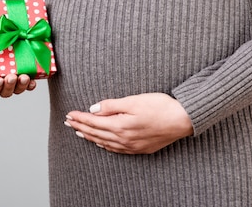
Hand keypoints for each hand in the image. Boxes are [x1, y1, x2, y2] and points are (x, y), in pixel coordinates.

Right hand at [0, 22, 35, 96]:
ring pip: (18, 89)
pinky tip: (32, 80)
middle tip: (11, 76)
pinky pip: (31, 82)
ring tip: (24, 77)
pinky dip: (31, 84)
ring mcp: (17, 72)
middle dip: (9, 87)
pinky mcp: (30, 68)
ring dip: (21, 86)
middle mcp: (3, 75)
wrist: (8, 16)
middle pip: (5, 92)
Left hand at [65, 93, 193, 153]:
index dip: (80, 118)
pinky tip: (101, 142)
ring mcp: (132, 146)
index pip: (94, 122)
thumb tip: (93, 109)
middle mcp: (123, 139)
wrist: (183, 120)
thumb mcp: (134, 100)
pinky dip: (104, 145)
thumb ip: (112, 105)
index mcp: (120, 125)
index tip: (70, 114)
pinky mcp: (140, 149)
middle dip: (80, 127)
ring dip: (90, 136)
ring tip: (79, 132)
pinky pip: (116, 149)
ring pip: (104, 142)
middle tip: (68, 122)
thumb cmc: (160, 107)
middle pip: (96, 133)